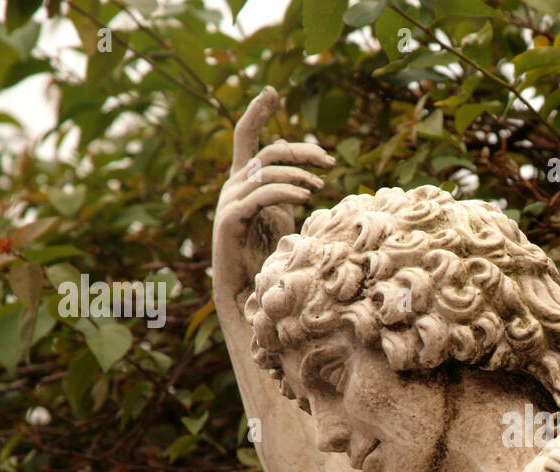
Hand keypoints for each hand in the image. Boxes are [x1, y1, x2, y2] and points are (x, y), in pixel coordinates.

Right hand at [212, 86, 334, 311]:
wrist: (246, 291)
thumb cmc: (267, 255)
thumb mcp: (282, 215)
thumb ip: (289, 191)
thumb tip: (312, 175)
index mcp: (244, 180)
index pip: (247, 136)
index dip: (258, 111)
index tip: (272, 91)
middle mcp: (234, 185)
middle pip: (269, 151)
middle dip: (302, 152)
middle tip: (329, 163)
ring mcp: (230, 200)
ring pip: (267, 171)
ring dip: (298, 175)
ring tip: (320, 187)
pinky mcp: (232, 218)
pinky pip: (261, 195)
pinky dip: (286, 191)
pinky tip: (306, 197)